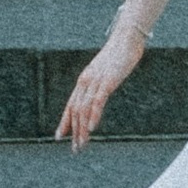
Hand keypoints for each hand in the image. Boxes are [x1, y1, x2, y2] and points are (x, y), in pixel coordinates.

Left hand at [58, 26, 145, 148]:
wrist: (127, 38)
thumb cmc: (119, 55)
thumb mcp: (105, 72)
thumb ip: (99, 84)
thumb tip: (98, 94)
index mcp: (84, 80)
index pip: (70, 105)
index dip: (64, 122)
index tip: (59, 137)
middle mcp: (85, 81)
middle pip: (75, 110)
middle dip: (74, 132)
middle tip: (75, 149)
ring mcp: (95, 81)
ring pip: (84, 109)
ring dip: (82, 129)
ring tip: (82, 144)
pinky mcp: (107, 81)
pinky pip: (97, 101)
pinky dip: (93, 116)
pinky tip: (92, 128)